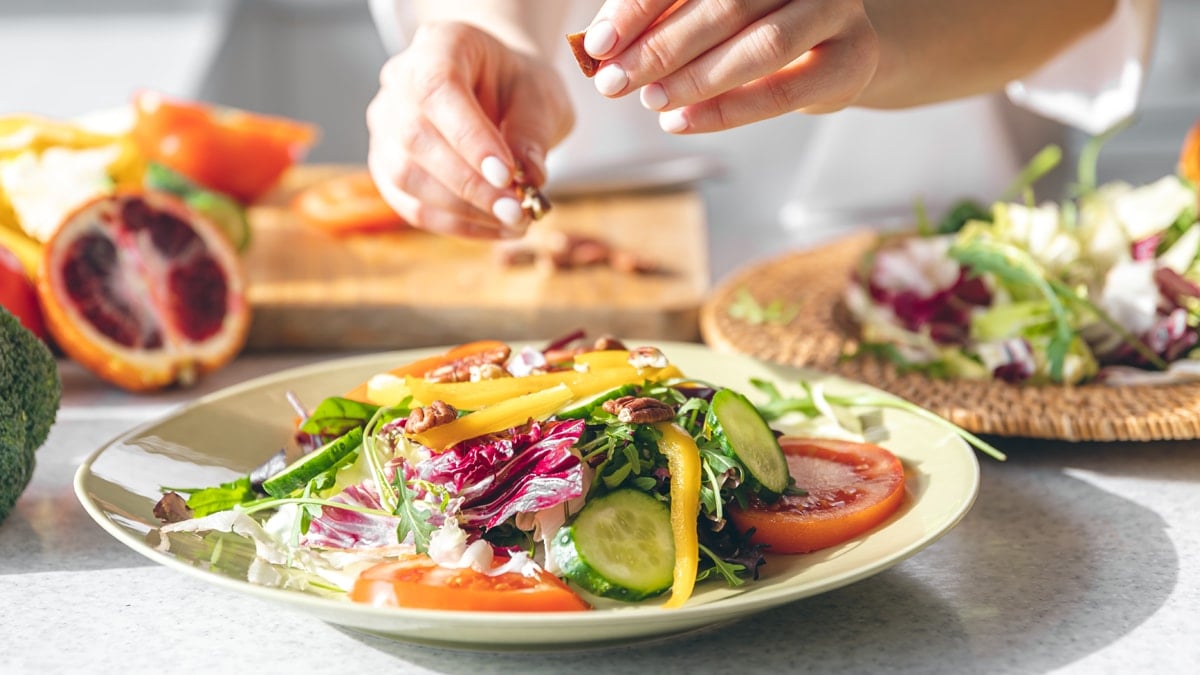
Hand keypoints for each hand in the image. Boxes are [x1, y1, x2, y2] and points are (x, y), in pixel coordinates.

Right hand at [367, 22, 573, 237]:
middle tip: (516, 210)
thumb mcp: (540, 95)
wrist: (498, 93)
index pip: (436, 88)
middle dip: (469, 184)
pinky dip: (456, 224)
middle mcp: (399, 82)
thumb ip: (533, 130)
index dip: (468, 137)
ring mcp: (385, 127)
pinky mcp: (387, 169)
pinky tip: (495, 229)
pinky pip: (412, 205)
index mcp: (437, 46)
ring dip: (463, 209)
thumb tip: (529, 177)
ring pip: (406, 176)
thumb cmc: (518, 87)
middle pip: (415, 137)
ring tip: (513, 222)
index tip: (507, 175)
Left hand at [581, 0, 878, 132]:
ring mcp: (835, 9)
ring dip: (695, 78)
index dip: (638, 8)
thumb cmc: (755, 26)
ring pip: (760, 45)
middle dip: (660, 48)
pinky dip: (726, 111)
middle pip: (725, 4)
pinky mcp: (851, 59)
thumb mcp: (707, 14)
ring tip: (649, 100)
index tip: (596, 44)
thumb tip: (601, 48)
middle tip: (613, 82)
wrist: (838, 49)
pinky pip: (782, 90)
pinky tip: (680, 122)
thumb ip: (661, 21)